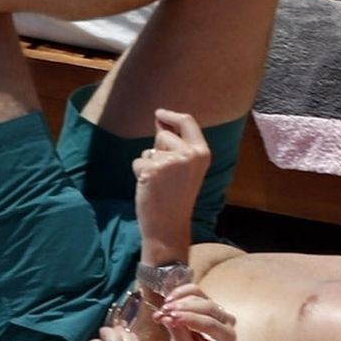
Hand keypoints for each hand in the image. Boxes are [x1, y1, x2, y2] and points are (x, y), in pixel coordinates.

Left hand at [132, 110, 211, 261]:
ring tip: (159, 185)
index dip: (171, 115)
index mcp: (202, 153)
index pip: (187, 122)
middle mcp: (189, 155)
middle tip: (166, 177)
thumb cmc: (176, 199)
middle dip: (158, 150)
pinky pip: (138, 162)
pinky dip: (139, 174)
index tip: (159, 113)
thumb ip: (176, 145)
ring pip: (149, 151)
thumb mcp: (185, 169)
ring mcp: (171, 161)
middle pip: (163, 135)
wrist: (169, 227)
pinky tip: (150, 188)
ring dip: (148, 165)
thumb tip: (159, 119)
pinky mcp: (153, 170)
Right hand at [155, 283, 236, 340]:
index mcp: (227, 337)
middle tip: (165, 312)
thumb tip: (168, 319)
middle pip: (207, 306)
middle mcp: (226, 320)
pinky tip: (168, 300)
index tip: (172, 317)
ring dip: (178, 301)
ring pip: (198, 296)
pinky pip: (194, 290)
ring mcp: (217, 308)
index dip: (190, 319)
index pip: (210, 323)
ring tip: (162, 310)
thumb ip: (178, 335)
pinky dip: (180, 293)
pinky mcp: (206, 300)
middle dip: (183, 308)